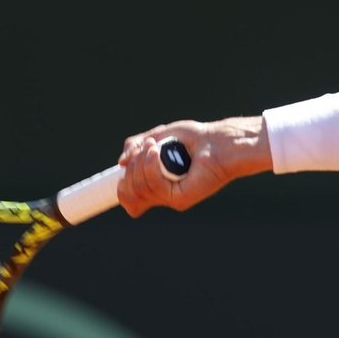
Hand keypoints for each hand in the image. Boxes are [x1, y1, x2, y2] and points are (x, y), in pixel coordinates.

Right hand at [114, 116, 268, 216]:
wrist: (218, 142)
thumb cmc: (194, 139)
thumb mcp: (158, 136)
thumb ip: (136, 147)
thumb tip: (120, 162)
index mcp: (156, 185)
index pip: (129, 201)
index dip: (121, 188)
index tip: (125, 165)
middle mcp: (162, 195)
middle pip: (128, 194)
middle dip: (130, 168)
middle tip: (146, 147)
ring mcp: (171, 198)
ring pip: (139, 189)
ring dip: (141, 163)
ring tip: (154, 146)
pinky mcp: (180, 198)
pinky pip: (155, 186)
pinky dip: (151, 166)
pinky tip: (157, 152)